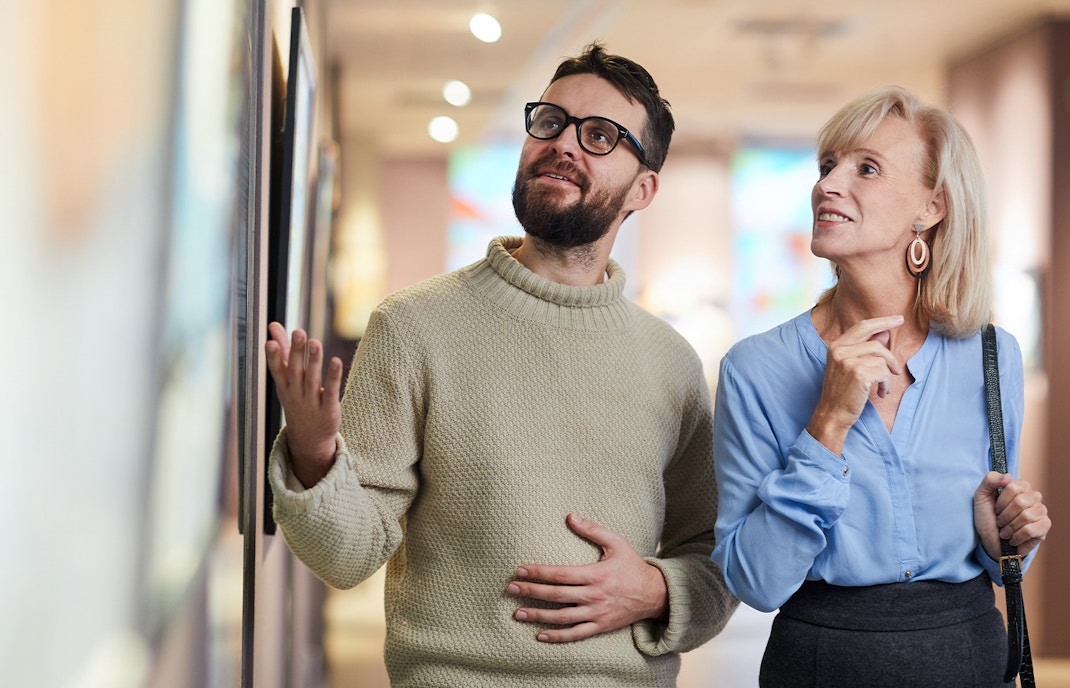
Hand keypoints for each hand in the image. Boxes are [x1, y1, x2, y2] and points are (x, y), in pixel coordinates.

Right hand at [264, 322, 343, 486]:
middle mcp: (296, 394)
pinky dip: (333, 377)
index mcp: (284, 386)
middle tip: (298, 332)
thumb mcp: (287, 379)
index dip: (274, 357)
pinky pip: (330, 392)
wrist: (309, 439)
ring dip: (314, 361)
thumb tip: (273, 325)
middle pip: (295, 372)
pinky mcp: (329, 410)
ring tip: (315, 342)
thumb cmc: (298, 401)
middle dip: (296, 352)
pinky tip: (336, 361)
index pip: (277, 370)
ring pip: (312, 380)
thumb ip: (283, 351)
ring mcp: (312, 403)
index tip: (269, 342)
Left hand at [507, 514, 667, 642]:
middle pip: (556, 596)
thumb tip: (570, 515)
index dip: (538, 572)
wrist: (655, 594)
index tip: (520, 570)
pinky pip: (575, 634)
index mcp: (595, 574)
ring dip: (538, 616)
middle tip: (511, 589)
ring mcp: (596, 614)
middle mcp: (594, 596)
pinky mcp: (600, 627)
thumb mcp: (616, 543)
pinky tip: (539, 634)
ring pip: (562, 618)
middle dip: (531, 591)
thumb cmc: (632, 565)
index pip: (560, 574)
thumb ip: (592, 529)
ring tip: (517, 613)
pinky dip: (557, 636)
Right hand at [807, 315, 904, 453]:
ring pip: (882, 359)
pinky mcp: (859, 374)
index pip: (862, 326)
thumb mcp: (850, 367)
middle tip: (897, 369)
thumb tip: (883, 334)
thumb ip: (864, 349)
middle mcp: (840, 350)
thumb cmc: (841, 392)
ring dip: (886, 376)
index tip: (898, 319)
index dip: (882, 321)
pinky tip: (879, 393)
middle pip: (876, 343)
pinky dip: (886, 385)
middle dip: (891, 356)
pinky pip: (884, 372)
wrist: (832, 413)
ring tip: (882, 388)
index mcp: (836, 346)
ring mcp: (849, 361)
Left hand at [973, 471, 1049, 560]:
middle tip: (999, 521)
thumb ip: (990, 481)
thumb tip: (1007, 476)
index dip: (1000, 501)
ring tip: (1005, 531)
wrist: (990, 541)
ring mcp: (1041, 511)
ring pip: (1026, 516)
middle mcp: (1033, 496)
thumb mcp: (981, 496)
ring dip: (1009, 527)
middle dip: (1004, 516)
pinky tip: (1013, 539)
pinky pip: (1031, 530)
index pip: (1013, 486)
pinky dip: (1017, 536)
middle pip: (1020, 502)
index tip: (996, 509)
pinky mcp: (1045, 526)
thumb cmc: (987, 517)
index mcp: (1019, 486)